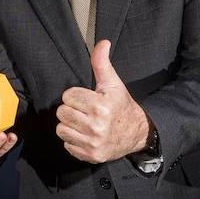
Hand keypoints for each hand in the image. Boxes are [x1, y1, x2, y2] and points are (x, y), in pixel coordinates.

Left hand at [56, 40, 150, 163]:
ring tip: (84, 122)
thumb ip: (102, 63)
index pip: (68, 96)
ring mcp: (93, 143)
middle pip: (61, 112)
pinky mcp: (91, 156)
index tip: (87, 98)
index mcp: (100, 106)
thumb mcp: (113, 83)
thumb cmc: (121, 106)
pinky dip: (73, 141)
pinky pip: (67, 145)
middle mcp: (96, 126)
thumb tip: (102, 42)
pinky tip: (85, 135)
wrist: (138, 133)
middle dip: (71, 110)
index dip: (76, 96)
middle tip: (84, 111)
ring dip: (69, 125)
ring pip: (61, 129)